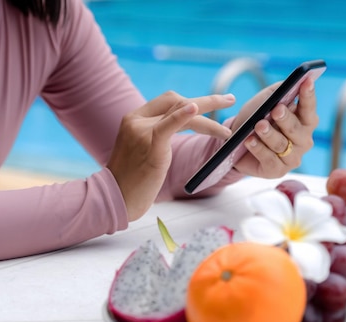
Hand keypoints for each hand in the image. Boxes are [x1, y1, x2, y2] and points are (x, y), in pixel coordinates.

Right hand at [107, 91, 234, 220]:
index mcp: (134, 118)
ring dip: (209, 119)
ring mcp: (142, 130)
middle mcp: (137, 120)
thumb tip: (180, 130)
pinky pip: (170, 124)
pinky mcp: (149, 144)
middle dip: (207, 101)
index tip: (212, 104)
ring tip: (227, 130)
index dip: (192, 101)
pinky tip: (197, 109)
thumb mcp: (142, 150)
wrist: (114, 197)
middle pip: (177, 101)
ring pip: (181, 112)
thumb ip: (156, 136)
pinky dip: (184, 115)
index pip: (168, 101)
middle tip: (230, 100)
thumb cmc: (130, 180)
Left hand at [232, 77, 318, 177]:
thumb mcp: (266, 100)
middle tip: (276, 109)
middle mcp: (303, 140)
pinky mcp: (277, 170)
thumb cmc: (255, 117)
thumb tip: (291, 83)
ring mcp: (292, 157)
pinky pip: (270, 160)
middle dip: (286, 119)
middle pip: (297, 129)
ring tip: (258, 125)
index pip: (309, 108)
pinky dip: (258, 149)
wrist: (236, 140)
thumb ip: (280, 91)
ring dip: (269, 134)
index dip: (308, 96)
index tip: (306, 82)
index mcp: (304, 121)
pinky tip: (249, 140)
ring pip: (282, 145)